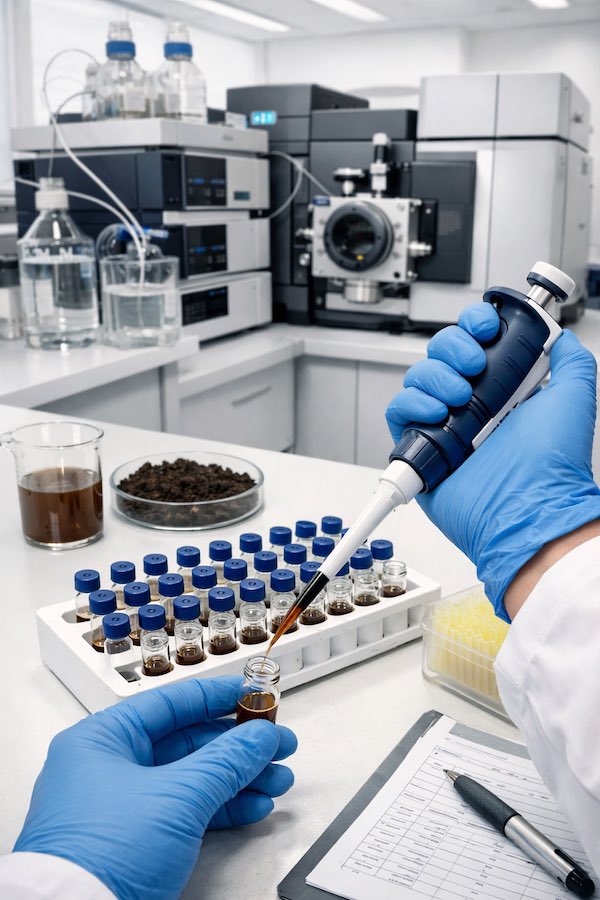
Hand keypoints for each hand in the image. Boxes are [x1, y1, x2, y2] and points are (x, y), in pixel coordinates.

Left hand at [14, 677, 296, 899]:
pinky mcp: (134, 843)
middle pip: (186, 742)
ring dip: (238, 779)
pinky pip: (186, 812)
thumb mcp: (177, 797)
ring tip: (277, 779)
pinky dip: (221, 808)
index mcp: (102, 739)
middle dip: (238, 746)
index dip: (218, 697)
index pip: (170, 703)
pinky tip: (253, 807)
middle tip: (275, 743)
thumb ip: (226, 761)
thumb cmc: (102, 856)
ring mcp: (120, 808)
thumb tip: (259, 736)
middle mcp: (107, 768)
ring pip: (191, 779)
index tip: (253, 694)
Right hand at [386, 303, 599, 619]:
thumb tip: (560, 336)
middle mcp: (472, 406)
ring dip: (435, 377)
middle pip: (441, 354)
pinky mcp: (420, 450)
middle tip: (474, 367)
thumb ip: (571, 360)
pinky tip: (436, 413)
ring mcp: (444, 427)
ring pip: (418, 378)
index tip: (484, 328)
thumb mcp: (574, 397)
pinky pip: (398, 412)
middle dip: (453, 348)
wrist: (526, 507)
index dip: (473, 326)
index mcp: (504, 390)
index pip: (475, 342)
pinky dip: (412, 404)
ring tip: (459, 399)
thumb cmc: (550, 462)